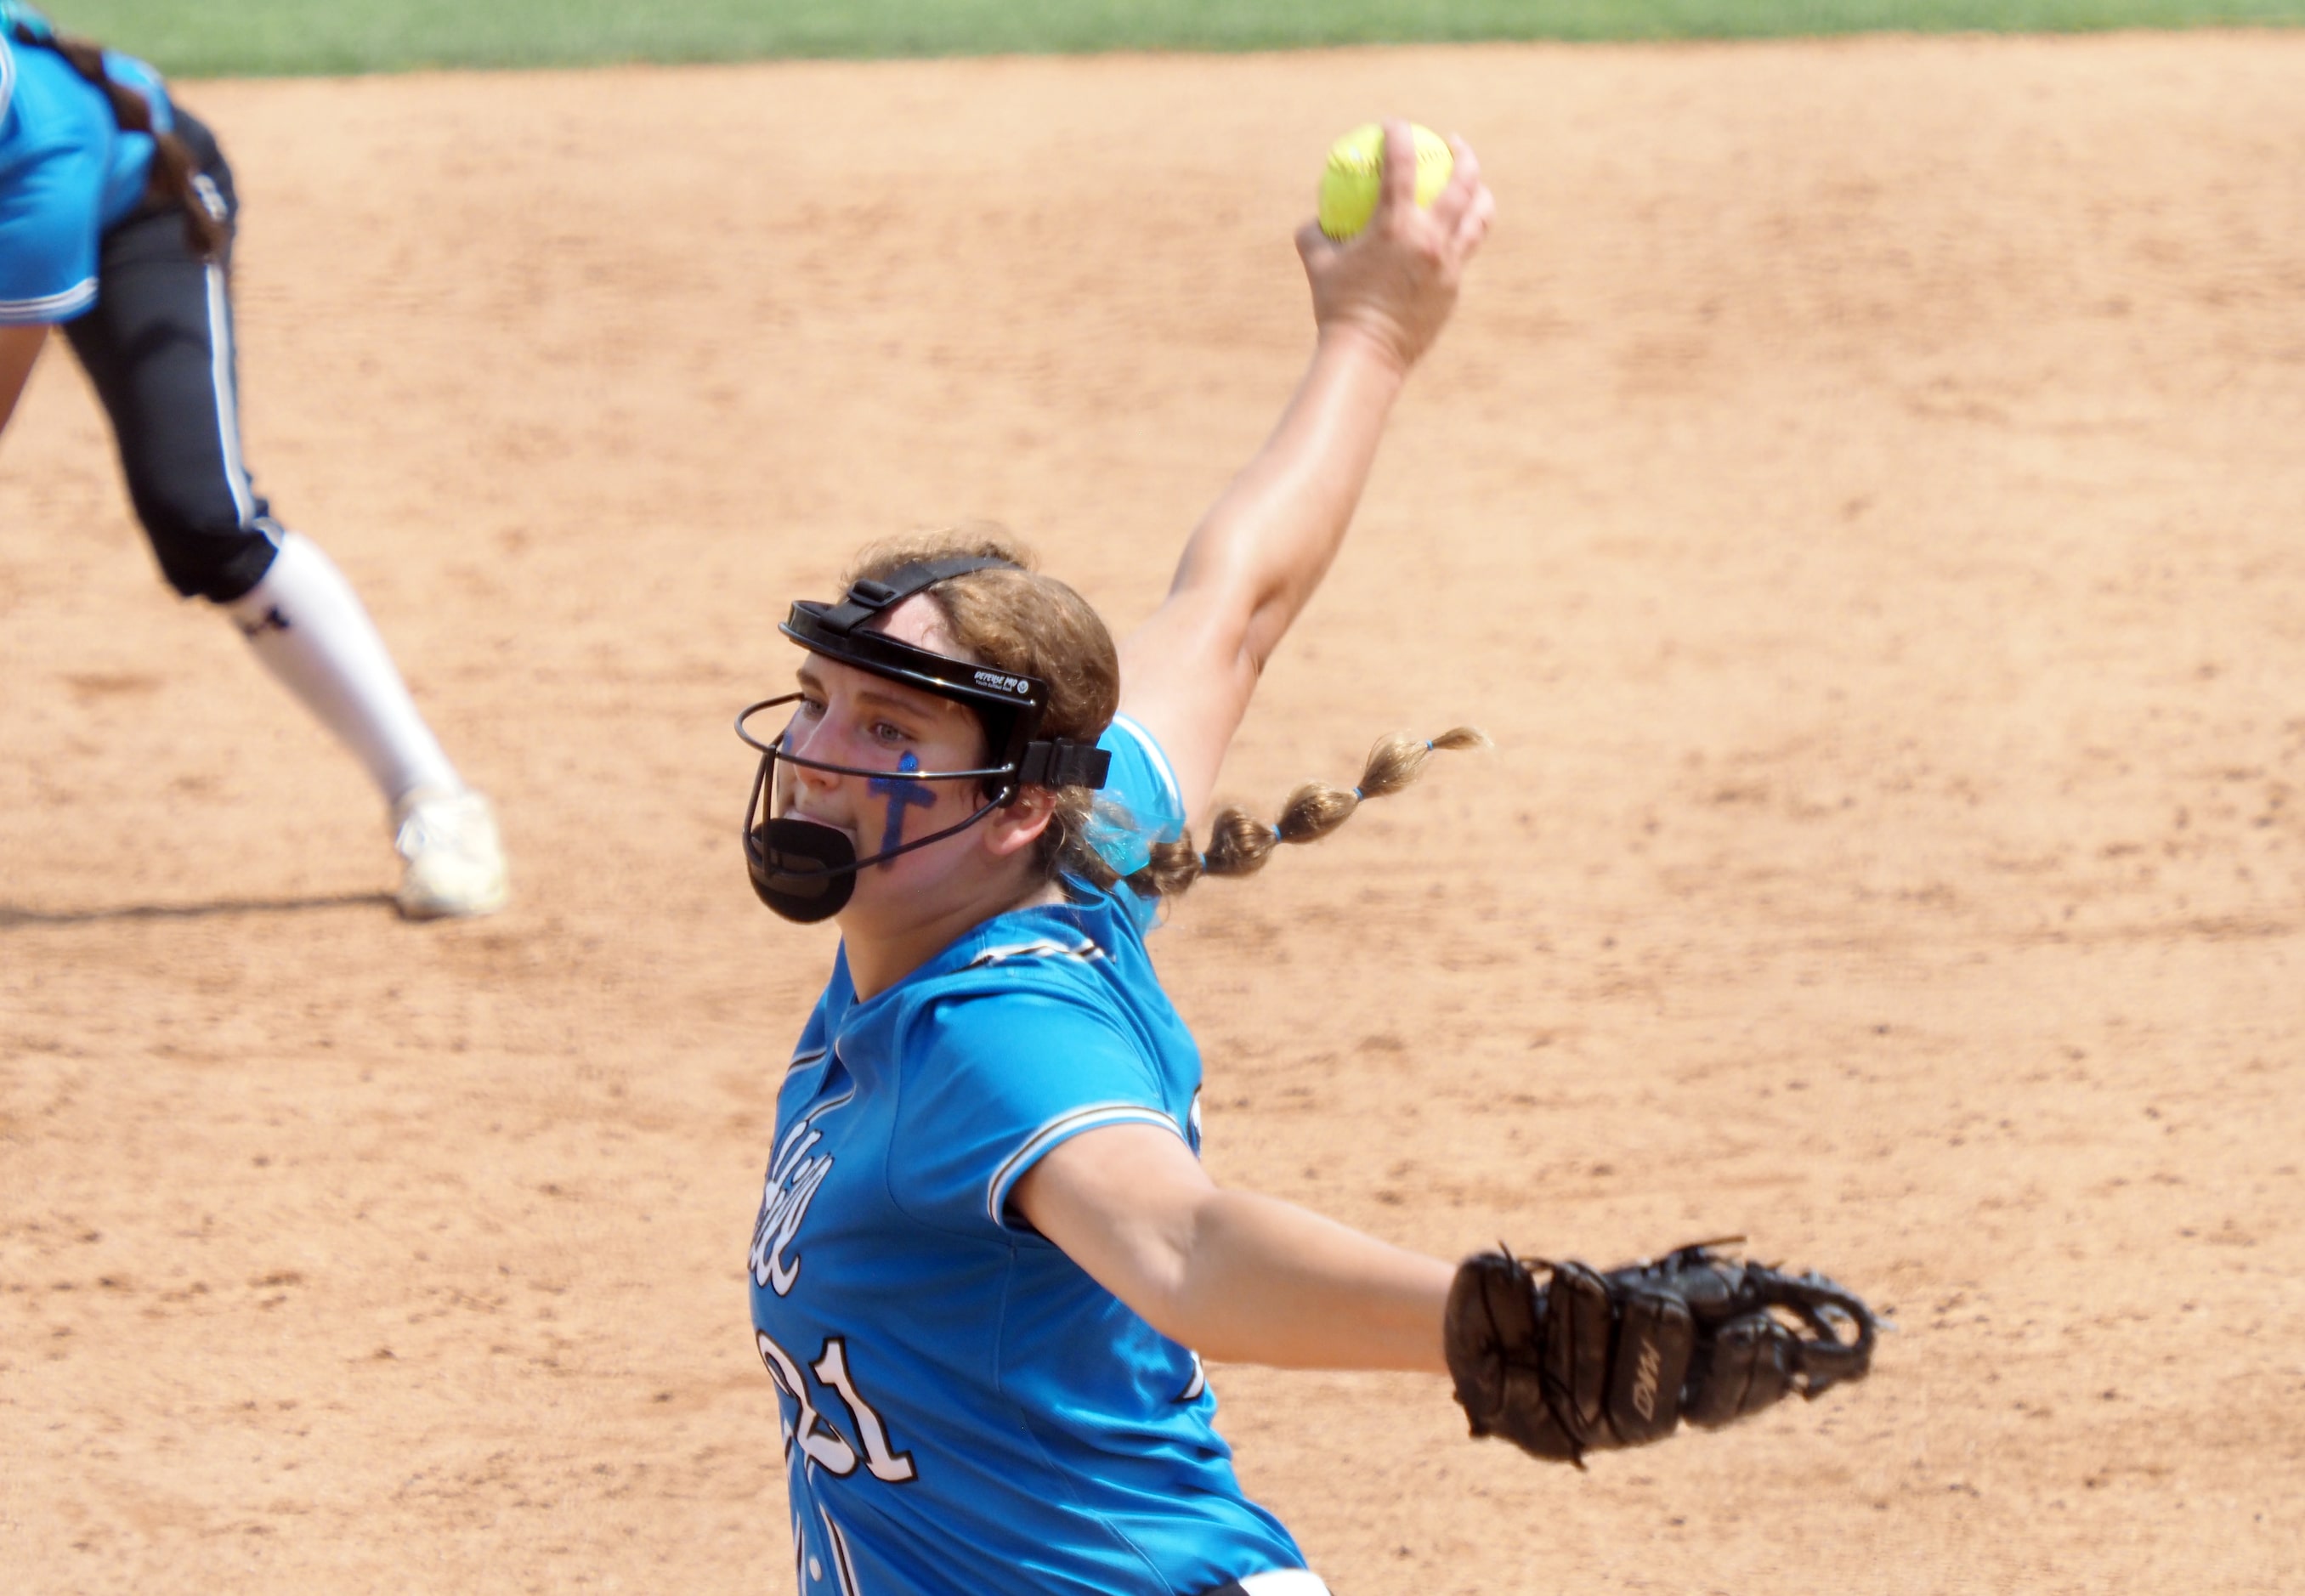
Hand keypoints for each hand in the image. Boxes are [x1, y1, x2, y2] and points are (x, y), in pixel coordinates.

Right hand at [1296, 120, 1494, 374]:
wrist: (1367, 355)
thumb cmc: (1335, 307)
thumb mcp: (1316, 263)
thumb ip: (1314, 232)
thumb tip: (1317, 215)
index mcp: (1395, 226)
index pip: (1401, 165)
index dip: (1399, 136)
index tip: (1394, 125)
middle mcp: (1430, 239)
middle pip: (1463, 182)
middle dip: (1462, 154)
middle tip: (1453, 144)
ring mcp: (1448, 264)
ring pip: (1479, 217)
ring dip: (1479, 193)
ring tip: (1473, 185)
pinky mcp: (1454, 286)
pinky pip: (1463, 252)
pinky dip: (1460, 235)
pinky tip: (1452, 233)